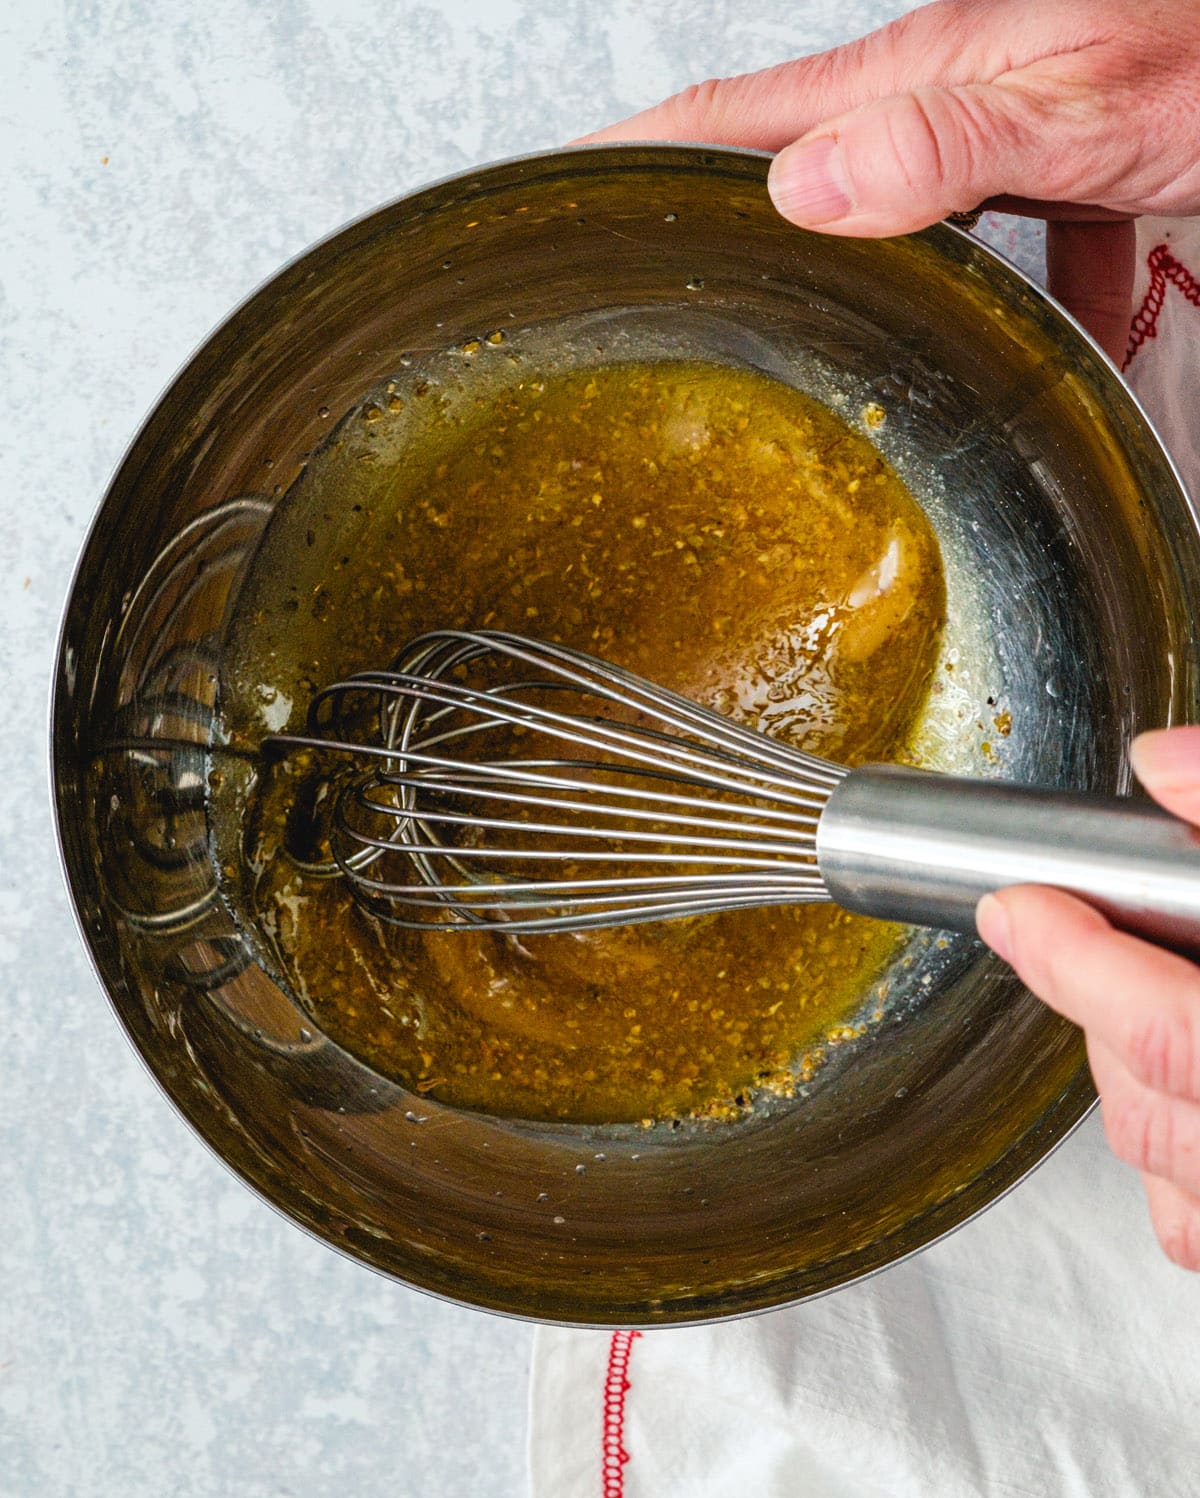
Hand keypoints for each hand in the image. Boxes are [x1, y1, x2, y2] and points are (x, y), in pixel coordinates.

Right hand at [581, 0, 1199, 363]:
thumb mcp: (1077, 108)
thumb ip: (945, 145)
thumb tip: (801, 188)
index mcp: (913, 78)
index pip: (731, 115)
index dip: (631, 150)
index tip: (556, 189)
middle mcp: (928, 102)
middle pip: (775, 158)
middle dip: (691, 207)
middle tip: (625, 275)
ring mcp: (973, 134)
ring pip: (857, 206)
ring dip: (796, 254)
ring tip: (744, 319)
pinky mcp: (1024, 170)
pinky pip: (959, 241)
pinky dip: (946, 297)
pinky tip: (970, 364)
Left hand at [977, 728, 1199, 1269]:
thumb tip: (1161, 760)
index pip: (1166, 1027)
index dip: (1072, 956)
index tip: (1017, 904)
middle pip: (1145, 1089)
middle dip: (1098, 999)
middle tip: (1087, 929)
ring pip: (1158, 1155)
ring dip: (1128, 1071)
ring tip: (1148, 996)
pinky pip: (1192, 1215)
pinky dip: (1171, 1144)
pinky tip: (1185, 1083)